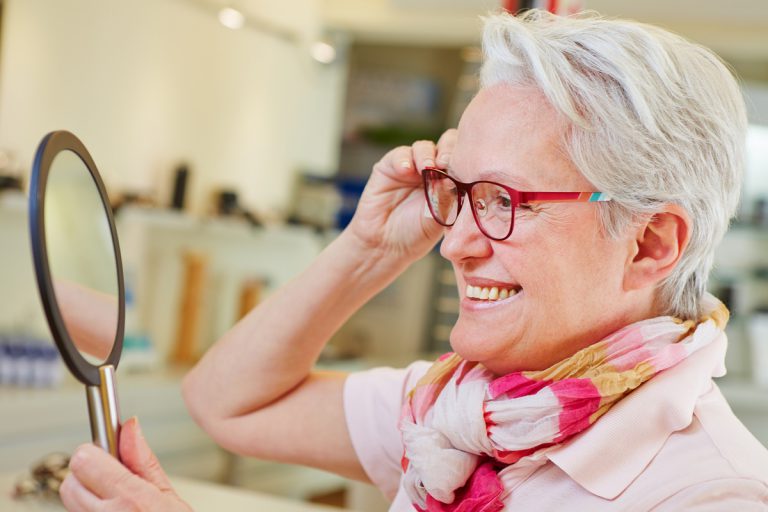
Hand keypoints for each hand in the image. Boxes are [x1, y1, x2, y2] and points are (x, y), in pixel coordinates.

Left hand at [60, 417, 191, 511]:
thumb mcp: (169, 498)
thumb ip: (143, 461)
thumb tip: (129, 428)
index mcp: (130, 501)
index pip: (84, 461)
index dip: (94, 453)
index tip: (106, 453)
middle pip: (70, 482)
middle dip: (87, 475)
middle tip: (110, 480)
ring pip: (69, 502)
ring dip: (86, 497)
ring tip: (114, 503)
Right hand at [347, 129, 456, 261]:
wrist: (385, 245)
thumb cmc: (416, 234)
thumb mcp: (440, 218)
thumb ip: (449, 198)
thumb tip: (457, 180)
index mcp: (450, 181)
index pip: (462, 159)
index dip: (465, 158)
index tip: (464, 170)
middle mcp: (432, 170)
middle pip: (446, 144)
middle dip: (448, 149)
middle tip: (445, 163)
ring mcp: (411, 167)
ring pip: (423, 147)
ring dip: (426, 155)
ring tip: (427, 168)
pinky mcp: (389, 167)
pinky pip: (399, 154)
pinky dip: (404, 159)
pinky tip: (406, 169)